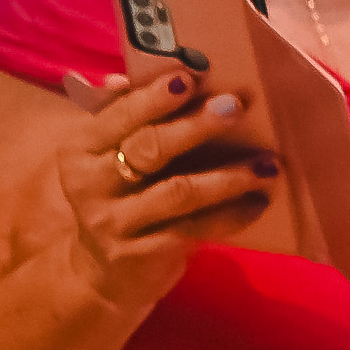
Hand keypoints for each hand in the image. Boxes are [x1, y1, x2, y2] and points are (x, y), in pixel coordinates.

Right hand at [52, 68, 279, 316]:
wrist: (102, 273)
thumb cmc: (119, 196)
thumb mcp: (111, 157)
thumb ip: (123, 115)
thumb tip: (123, 76)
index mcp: (81, 148)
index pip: (118, 116)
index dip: (154, 97)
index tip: (191, 76)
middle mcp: (90, 184)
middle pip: (149, 148)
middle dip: (195, 126)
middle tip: (235, 107)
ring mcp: (115, 223)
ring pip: (179, 192)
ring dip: (228, 176)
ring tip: (268, 163)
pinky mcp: (142, 254)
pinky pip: (195, 229)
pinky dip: (231, 214)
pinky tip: (259, 202)